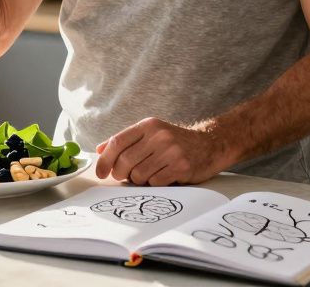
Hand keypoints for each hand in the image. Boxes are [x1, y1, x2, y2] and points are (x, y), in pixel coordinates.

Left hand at [94, 117, 234, 185]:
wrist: (210, 145)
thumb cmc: (175, 142)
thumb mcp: (151, 134)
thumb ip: (126, 141)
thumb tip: (99, 150)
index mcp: (148, 126)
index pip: (117, 142)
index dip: (105, 160)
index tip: (101, 173)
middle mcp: (159, 136)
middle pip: (125, 161)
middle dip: (121, 174)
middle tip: (126, 177)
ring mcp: (171, 151)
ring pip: (139, 175)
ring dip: (140, 180)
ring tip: (150, 174)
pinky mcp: (181, 166)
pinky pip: (155, 183)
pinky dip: (155, 183)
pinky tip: (163, 176)